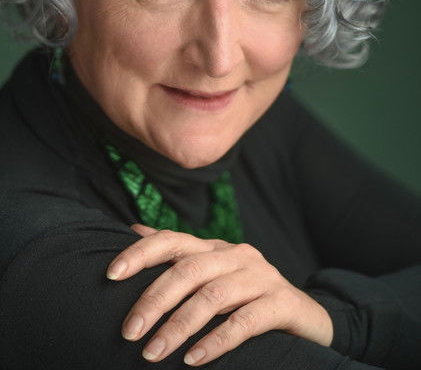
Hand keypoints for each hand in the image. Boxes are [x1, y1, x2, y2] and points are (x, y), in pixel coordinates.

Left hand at [106, 224, 332, 364]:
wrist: (307, 318)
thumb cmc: (248, 299)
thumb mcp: (213, 274)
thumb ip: (178, 256)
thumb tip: (135, 231)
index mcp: (215, 248)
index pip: (173, 240)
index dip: (141, 253)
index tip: (111, 274)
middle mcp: (237, 255)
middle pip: (189, 269)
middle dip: (154, 300)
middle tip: (129, 332)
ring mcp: (261, 277)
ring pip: (213, 296)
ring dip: (179, 326)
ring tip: (152, 353)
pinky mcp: (281, 303)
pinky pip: (245, 322)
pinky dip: (216, 341)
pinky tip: (193, 359)